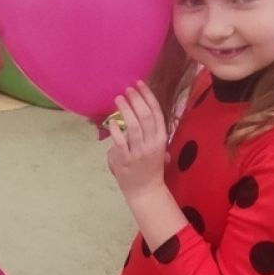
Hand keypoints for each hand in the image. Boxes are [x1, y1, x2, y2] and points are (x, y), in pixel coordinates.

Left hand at [106, 82, 168, 198]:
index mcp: (162, 139)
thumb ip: (151, 132)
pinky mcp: (126, 161)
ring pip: (134, 126)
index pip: (157, 112)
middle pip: (146, 116)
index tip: (140, 84)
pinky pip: (120, 142)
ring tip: (118, 98)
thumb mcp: (157, 148)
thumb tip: (139, 109)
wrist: (145, 190)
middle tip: (128, 89)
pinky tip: (112, 121)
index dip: (148, 96)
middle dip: (137, 99)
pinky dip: (116, 130)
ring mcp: (139, 152)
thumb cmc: (150, 167)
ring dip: (126, 110)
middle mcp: (152, 144)